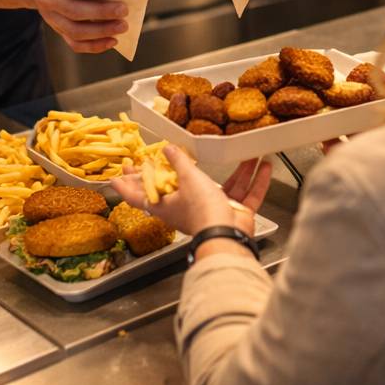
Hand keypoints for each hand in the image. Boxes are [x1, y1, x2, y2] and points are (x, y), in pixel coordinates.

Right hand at [27, 0, 128, 53]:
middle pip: (73, 10)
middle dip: (101, 12)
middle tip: (123, 10)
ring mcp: (49, 16)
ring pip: (74, 31)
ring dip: (101, 31)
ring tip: (122, 26)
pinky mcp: (56, 29)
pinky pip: (74, 43)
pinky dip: (94, 46)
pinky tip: (112, 41)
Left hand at [115, 146, 270, 237]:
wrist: (226, 235)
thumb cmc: (201, 210)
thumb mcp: (186, 178)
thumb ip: (178, 161)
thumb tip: (168, 148)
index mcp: (167, 204)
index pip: (139, 194)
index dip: (128, 183)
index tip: (119, 172)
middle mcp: (188, 207)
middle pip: (188, 188)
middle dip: (192, 172)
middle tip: (180, 154)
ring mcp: (213, 211)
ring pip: (227, 188)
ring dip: (240, 173)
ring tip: (249, 156)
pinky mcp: (234, 215)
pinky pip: (246, 196)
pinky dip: (256, 183)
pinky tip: (265, 167)